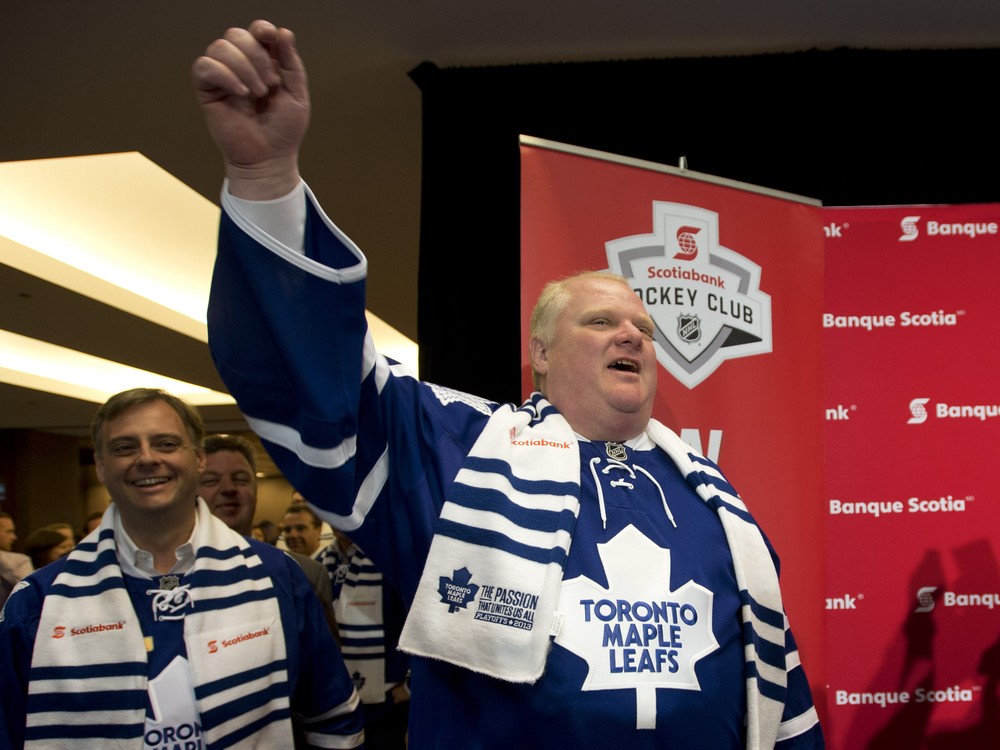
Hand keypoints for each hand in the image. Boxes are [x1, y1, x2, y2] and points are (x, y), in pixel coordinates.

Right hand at [192, 20, 309, 198]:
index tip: (271, 39)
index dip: (262, 29)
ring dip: (244, 67)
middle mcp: (241, 64)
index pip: (256, 30)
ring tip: (258, 93)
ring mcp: (222, 76)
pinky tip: (241, 94)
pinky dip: (225, 75)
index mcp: (263, 61)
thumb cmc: (284, 130)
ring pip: (220, 47)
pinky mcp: (208, 91)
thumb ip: (291, 63)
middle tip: (271, 85)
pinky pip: (205, 66)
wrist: (270, 158)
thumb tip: (283, 32)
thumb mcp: (296, 94)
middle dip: (257, 56)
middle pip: (237, 35)